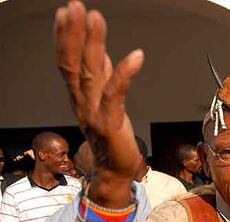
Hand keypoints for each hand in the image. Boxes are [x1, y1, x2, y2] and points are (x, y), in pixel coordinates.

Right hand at [55, 1, 143, 206]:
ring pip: (90, 74)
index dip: (66, 37)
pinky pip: (115, 95)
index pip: (68, 62)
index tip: (68, 12)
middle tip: (74, 6)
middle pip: (73, 63)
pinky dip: (124, 74)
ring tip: (95, 18)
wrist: (113, 170)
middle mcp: (82, 102)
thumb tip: (103, 53)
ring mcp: (94, 113)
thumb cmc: (110, 135)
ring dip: (92, 44)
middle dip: (74, 33)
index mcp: (80, 96)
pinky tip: (135, 56)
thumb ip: (102, 78)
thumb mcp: (103, 102)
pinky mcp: (110, 123)